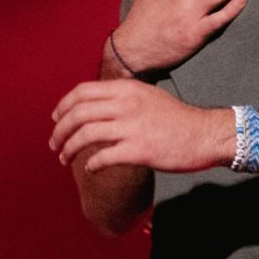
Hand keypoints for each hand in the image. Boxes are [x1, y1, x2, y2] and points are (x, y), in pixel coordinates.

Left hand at [50, 80, 233, 172]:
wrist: (204, 134)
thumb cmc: (176, 118)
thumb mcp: (147, 96)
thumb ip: (121, 97)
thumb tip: (94, 106)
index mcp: (126, 89)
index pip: (82, 91)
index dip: (63, 106)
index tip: (55, 119)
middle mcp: (126, 104)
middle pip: (79, 113)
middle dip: (60, 130)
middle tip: (54, 143)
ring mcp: (132, 127)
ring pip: (86, 135)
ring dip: (69, 148)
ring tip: (64, 158)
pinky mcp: (139, 150)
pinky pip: (103, 157)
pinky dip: (91, 165)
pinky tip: (91, 169)